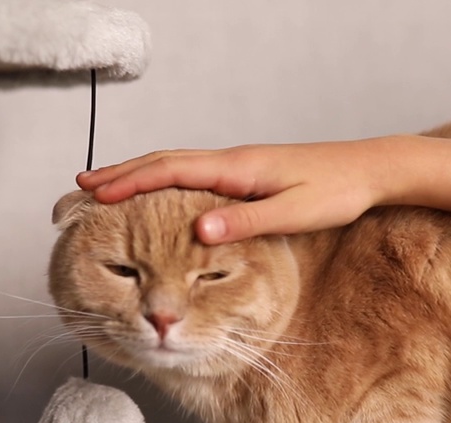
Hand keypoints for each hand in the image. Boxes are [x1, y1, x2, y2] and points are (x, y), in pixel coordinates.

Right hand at [76, 135, 450, 243]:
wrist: (371, 170)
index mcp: (237, 169)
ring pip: (175, 167)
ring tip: (104, 189)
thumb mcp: (292, 213)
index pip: (170, 172)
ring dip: (138, 176)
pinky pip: (193, 175)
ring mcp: (238, 166)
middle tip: (79, 188)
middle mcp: (231, 162)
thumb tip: (197, 232)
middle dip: (120, 175)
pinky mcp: (247, 175)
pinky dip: (164, 181)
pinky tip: (157, 195)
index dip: (129, 183)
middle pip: (163, 163)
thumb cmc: (338, 192)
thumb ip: (245, 223)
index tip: (93, 194)